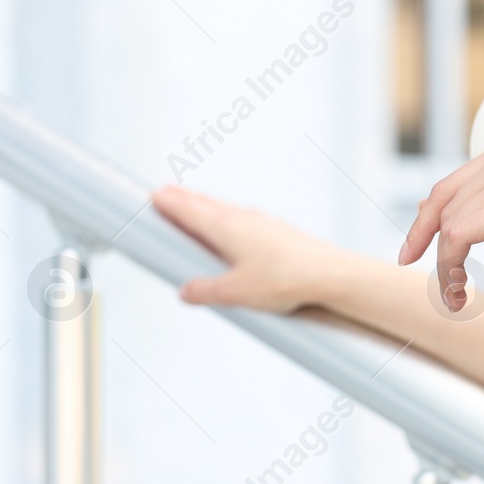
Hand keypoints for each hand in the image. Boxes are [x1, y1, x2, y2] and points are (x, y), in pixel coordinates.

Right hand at [152, 185, 345, 311]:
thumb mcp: (236, 292)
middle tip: (168, 192)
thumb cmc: (284, 280)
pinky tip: (239, 227)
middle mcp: (243, 218)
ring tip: (198, 205)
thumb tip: (185, 291)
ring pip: (228, 210)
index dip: (169, 203)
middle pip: (207, 204)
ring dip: (209, 206)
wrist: (331, 274)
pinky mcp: (281, 233)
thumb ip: (206, 291)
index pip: (188, 210)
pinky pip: (247, 220)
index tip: (153, 194)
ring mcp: (264, 223)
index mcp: (225, 227)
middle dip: (185, 199)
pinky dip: (232, 218)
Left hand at [397, 137, 483, 311]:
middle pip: (441, 203)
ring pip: (448, 225)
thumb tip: (450, 225)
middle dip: (425, 244)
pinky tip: (461, 289)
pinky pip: (458, 238)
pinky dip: (451, 267)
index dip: (424, 222)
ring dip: (444, 266)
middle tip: (428, 280)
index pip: (448, 186)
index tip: (413, 253)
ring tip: (456, 294)